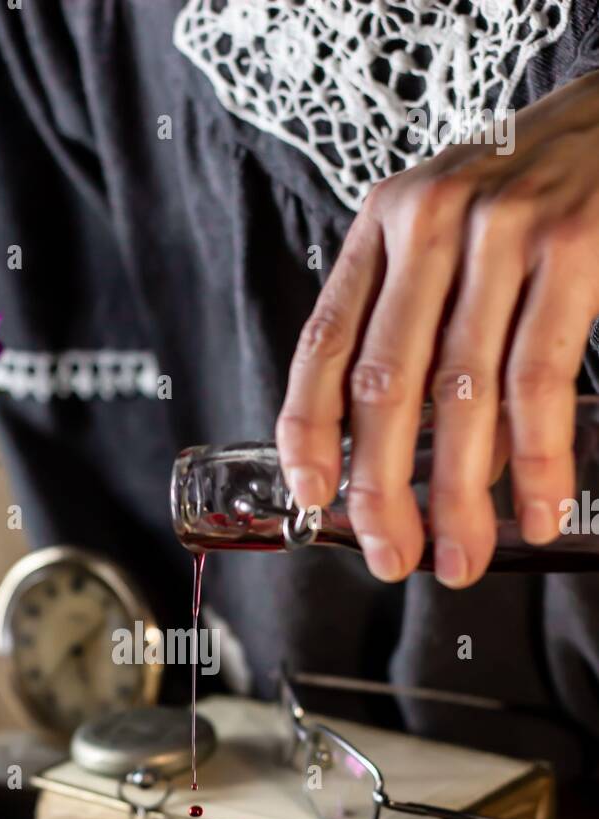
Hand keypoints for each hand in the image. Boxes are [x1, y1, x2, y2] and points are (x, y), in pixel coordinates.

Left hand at [276, 73, 598, 586]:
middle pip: (386, 383)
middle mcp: (432, 221)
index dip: (309, 430)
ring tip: (460, 557)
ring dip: (459, 496)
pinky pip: (539, 380)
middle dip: (383, 489)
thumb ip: (412, 318)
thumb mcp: (447, 233)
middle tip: (392, 557)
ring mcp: (503, 231)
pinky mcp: (575, 245)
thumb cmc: (529, 197)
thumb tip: (393, 452)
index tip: (313, 497)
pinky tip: (538, 510)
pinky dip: (538, 460)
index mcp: (385, 224)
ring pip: (462, 394)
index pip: (324, 341)